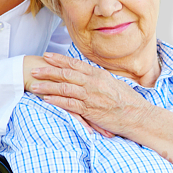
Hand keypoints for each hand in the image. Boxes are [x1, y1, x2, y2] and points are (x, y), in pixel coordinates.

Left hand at [27, 52, 154, 136]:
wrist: (138, 115)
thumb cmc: (129, 101)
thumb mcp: (115, 84)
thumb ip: (101, 80)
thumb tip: (92, 76)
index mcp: (99, 75)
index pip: (75, 64)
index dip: (59, 59)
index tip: (47, 56)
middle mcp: (93, 83)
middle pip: (66, 74)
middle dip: (48, 71)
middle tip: (34, 70)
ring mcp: (91, 96)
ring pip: (64, 88)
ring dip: (47, 87)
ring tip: (34, 86)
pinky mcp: (90, 110)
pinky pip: (69, 104)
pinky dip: (56, 102)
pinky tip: (46, 100)